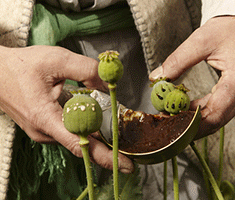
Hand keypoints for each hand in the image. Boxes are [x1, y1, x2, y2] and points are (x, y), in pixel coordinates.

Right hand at [0, 45, 133, 172]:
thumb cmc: (22, 66)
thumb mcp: (56, 59)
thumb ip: (86, 69)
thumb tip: (108, 85)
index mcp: (45, 118)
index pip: (80, 144)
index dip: (105, 156)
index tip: (126, 165)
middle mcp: (44, 132)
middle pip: (83, 143)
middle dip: (107, 142)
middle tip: (129, 138)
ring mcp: (43, 132)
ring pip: (77, 136)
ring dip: (96, 131)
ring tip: (113, 121)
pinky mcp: (44, 128)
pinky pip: (69, 131)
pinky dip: (84, 125)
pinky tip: (93, 115)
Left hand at [149, 16, 234, 138]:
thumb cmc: (232, 30)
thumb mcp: (202, 40)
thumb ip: (178, 60)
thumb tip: (156, 78)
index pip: (214, 114)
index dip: (190, 123)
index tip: (169, 121)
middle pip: (215, 121)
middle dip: (189, 125)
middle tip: (165, 121)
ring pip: (217, 119)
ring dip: (194, 121)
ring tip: (171, 115)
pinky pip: (219, 111)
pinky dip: (201, 113)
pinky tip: (185, 110)